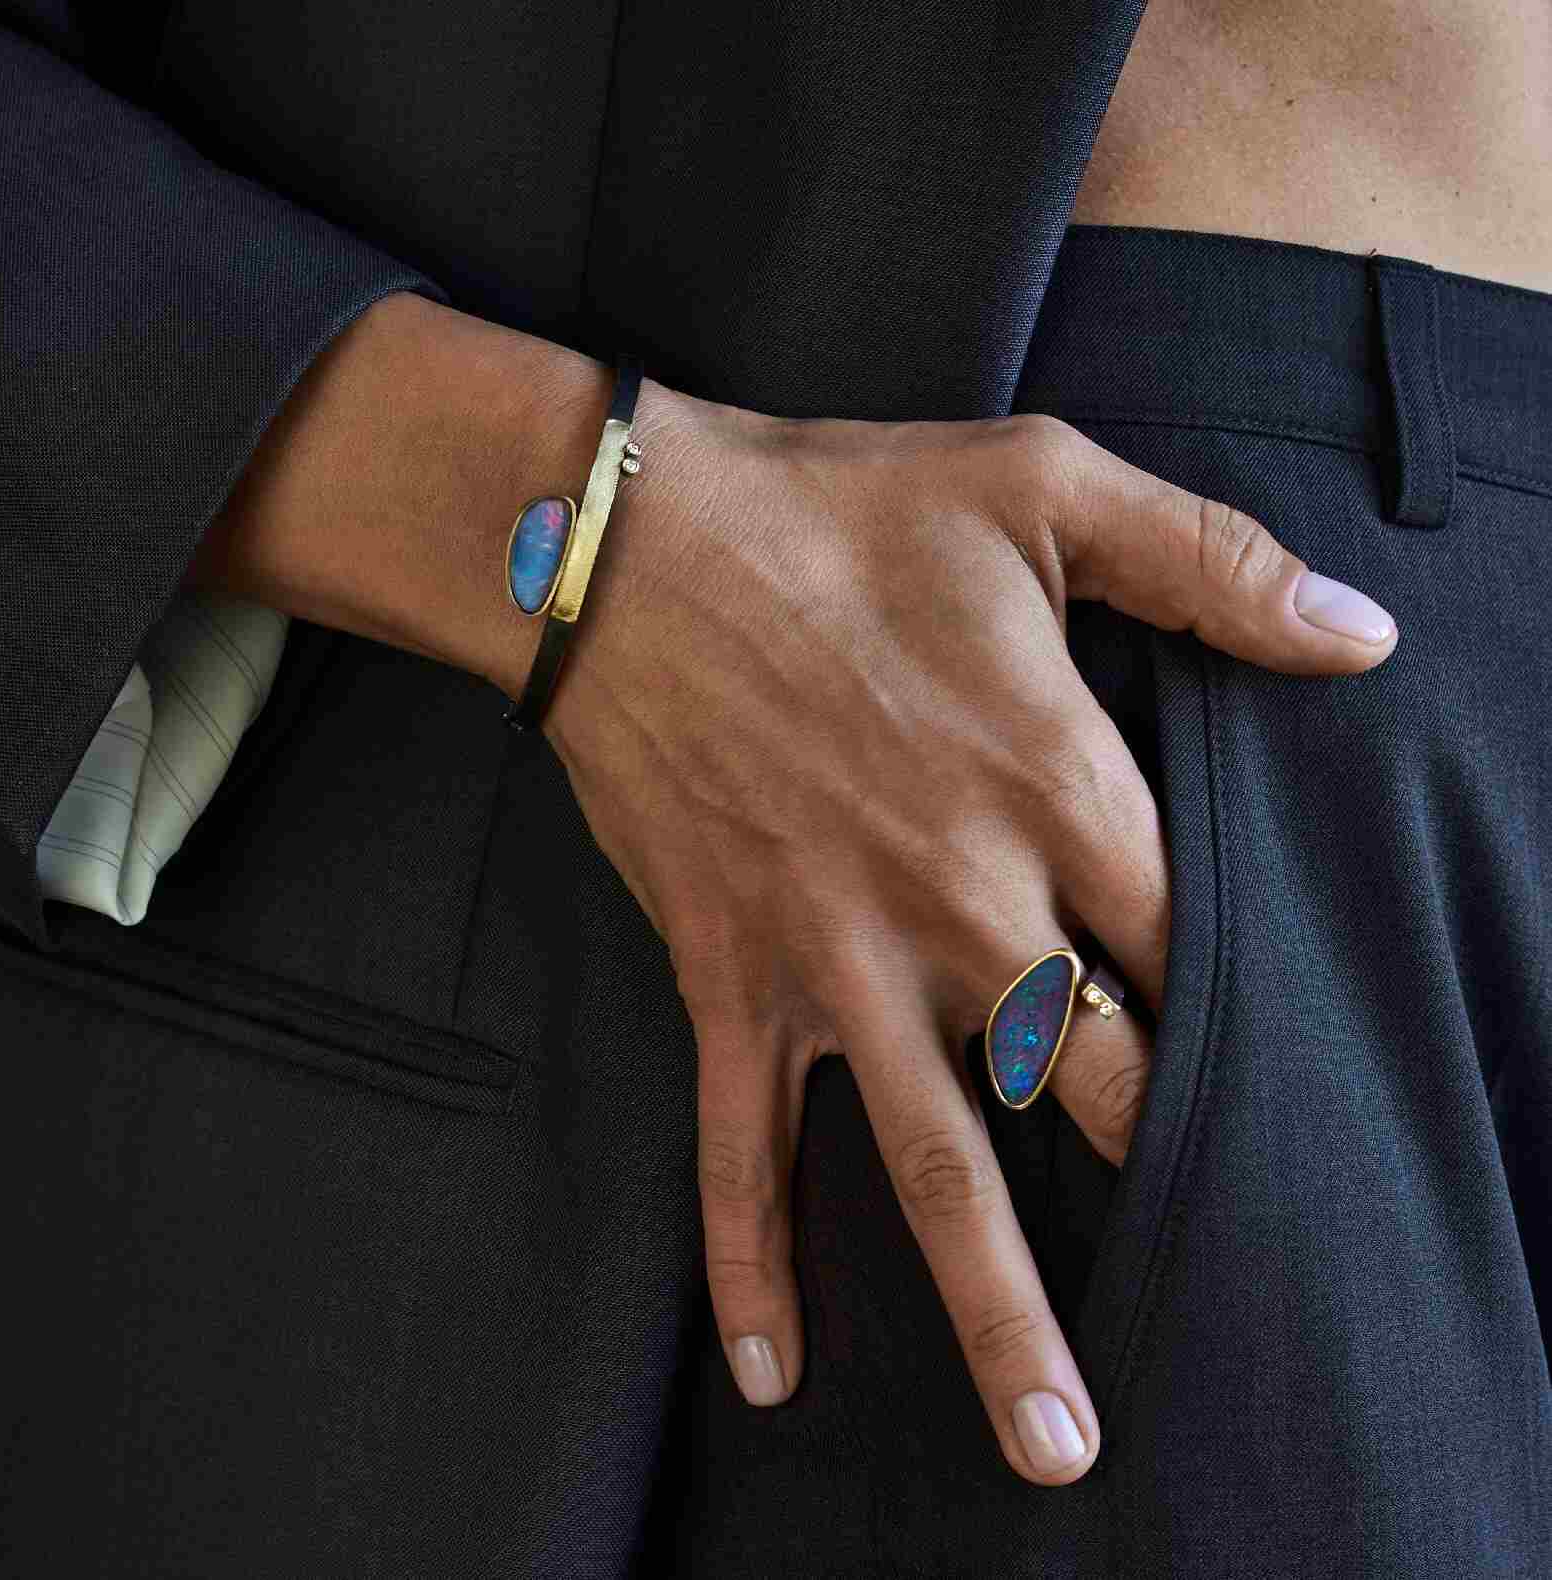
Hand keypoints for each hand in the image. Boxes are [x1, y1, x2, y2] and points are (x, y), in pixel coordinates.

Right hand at [540, 378, 1396, 1483]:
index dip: (1250, 1012)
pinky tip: (772, 1369)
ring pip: (937, 1164)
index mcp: (1055, 786)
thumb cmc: (837, 506)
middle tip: (1239, 1300)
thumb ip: (1212, 563)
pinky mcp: (730, 975)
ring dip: (1000, 1306)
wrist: (620, 544)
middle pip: (1102, 1086)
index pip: (1194, 945)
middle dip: (1177, 1186)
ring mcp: (837, 956)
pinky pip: (740, 1144)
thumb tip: (1362, 634)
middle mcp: (960, 901)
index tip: (1283, 1075)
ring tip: (1055, 1443)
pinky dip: (752, 1258)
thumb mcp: (1042, 486)